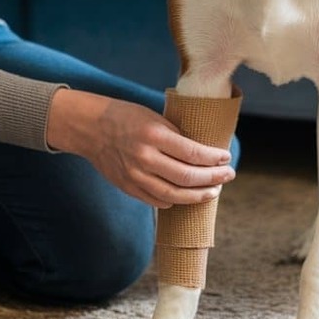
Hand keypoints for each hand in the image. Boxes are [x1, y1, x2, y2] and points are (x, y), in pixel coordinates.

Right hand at [46, 89, 235, 207]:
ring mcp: (135, 175)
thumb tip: (203, 153)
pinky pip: (156, 201)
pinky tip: (185, 196)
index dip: (213, 158)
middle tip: (227, 175)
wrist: (91, 127)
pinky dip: (174, 201)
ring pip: (174, 195)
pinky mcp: (128, 187)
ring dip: (197, 196)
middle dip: (213, 178)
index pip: (193, 153)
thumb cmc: (126, 117)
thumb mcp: (153, 117)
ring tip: (212, 191)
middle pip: (187, 177)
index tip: (226, 158)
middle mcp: (145, 157)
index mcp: (154, 134)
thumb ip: (175, 136)